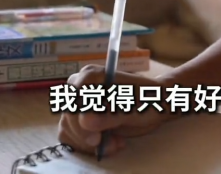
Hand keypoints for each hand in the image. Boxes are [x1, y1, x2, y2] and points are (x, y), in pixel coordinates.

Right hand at [57, 65, 173, 156]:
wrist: (153, 105)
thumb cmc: (147, 100)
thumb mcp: (133, 109)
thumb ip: (110, 115)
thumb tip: (86, 121)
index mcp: (92, 75)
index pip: (74, 94)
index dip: (80, 116)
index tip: (96, 137)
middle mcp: (80, 87)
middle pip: (69, 113)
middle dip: (86, 135)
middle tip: (110, 143)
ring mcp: (77, 104)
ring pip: (67, 127)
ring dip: (87, 143)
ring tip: (115, 143)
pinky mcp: (77, 119)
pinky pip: (69, 135)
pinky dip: (85, 145)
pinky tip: (107, 144)